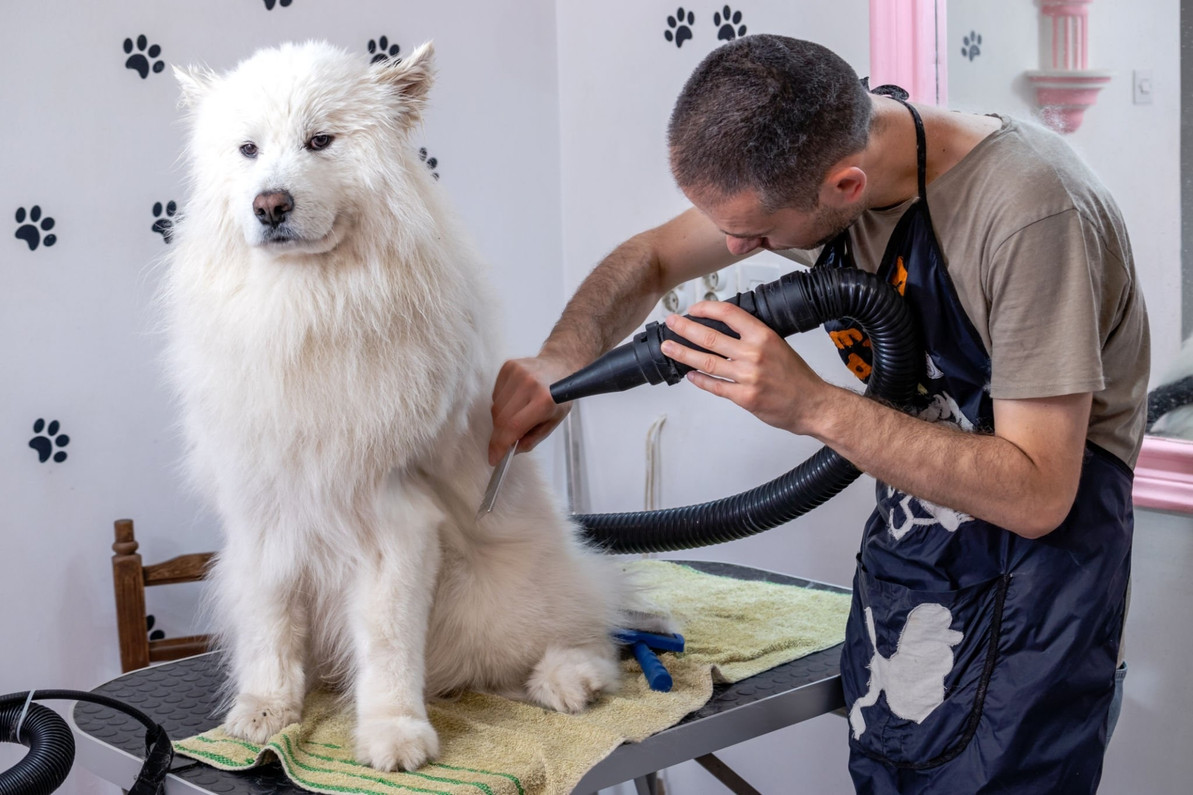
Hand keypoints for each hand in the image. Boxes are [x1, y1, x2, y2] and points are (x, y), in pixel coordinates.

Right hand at [488, 356, 573, 464]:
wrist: (560, 364)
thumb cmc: (559, 395)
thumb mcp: (554, 421)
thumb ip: (533, 439)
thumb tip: (512, 450)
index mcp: (544, 400)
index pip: (513, 427)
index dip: (500, 445)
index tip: (494, 458)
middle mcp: (529, 384)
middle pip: (501, 418)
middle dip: (498, 436)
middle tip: (500, 446)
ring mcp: (517, 373)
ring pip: (496, 407)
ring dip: (500, 419)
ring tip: (516, 415)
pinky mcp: (508, 366)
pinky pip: (495, 394)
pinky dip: (501, 403)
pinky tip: (515, 400)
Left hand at [660, 301, 831, 435]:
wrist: (812, 404)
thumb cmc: (797, 377)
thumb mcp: (778, 345)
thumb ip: (753, 338)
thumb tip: (726, 331)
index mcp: (763, 336)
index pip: (729, 314)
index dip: (707, 309)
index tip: (693, 309)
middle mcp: (754, 354)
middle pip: (710, 337)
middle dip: (685, 329)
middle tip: (671, 323)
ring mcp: (747, 376)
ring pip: (706, 362)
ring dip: (683, 354)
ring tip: (669, 347)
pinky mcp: (744, 397)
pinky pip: (715, 386)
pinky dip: (700, 380)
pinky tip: (689, 375)